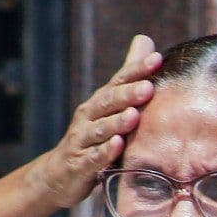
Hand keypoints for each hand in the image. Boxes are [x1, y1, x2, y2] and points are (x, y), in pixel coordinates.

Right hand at [27, 34, 161, 209]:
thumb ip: (128, 78)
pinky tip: (117, 147)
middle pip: (108, 102)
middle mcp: (88, 117)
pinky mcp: (79, 164)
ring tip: (134, 116)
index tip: (157, 59)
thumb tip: (146, 40)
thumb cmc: (92, 139)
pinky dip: (105, 152)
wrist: (58, 175)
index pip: (119, 82)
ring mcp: (82, 140)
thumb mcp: (109, 108)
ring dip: (116, 123)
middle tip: (148, 87)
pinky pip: (93, 158)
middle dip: (127, 94)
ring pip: (100, 129)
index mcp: (100, 103)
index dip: (136, 70)